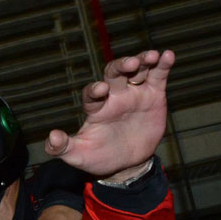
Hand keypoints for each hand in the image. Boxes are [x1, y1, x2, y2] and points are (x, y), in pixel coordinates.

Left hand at [44, 49, 174, 179]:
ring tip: (151, 56)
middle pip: (115, 73)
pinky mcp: (154, 95)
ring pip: (137, 70)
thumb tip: (52, 137)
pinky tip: (168, 55)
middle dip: (121, 66)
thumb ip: (62, 147)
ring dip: (143, 60)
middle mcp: (114, 96)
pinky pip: (158, 76)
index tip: (101, 89)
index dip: (95, 89)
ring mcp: (134, 93)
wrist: (126, 164)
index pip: (92, 93)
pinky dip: (163, 65)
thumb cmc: (99, 157)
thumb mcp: (78, 156)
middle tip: (130, 64)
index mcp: (95, 107)